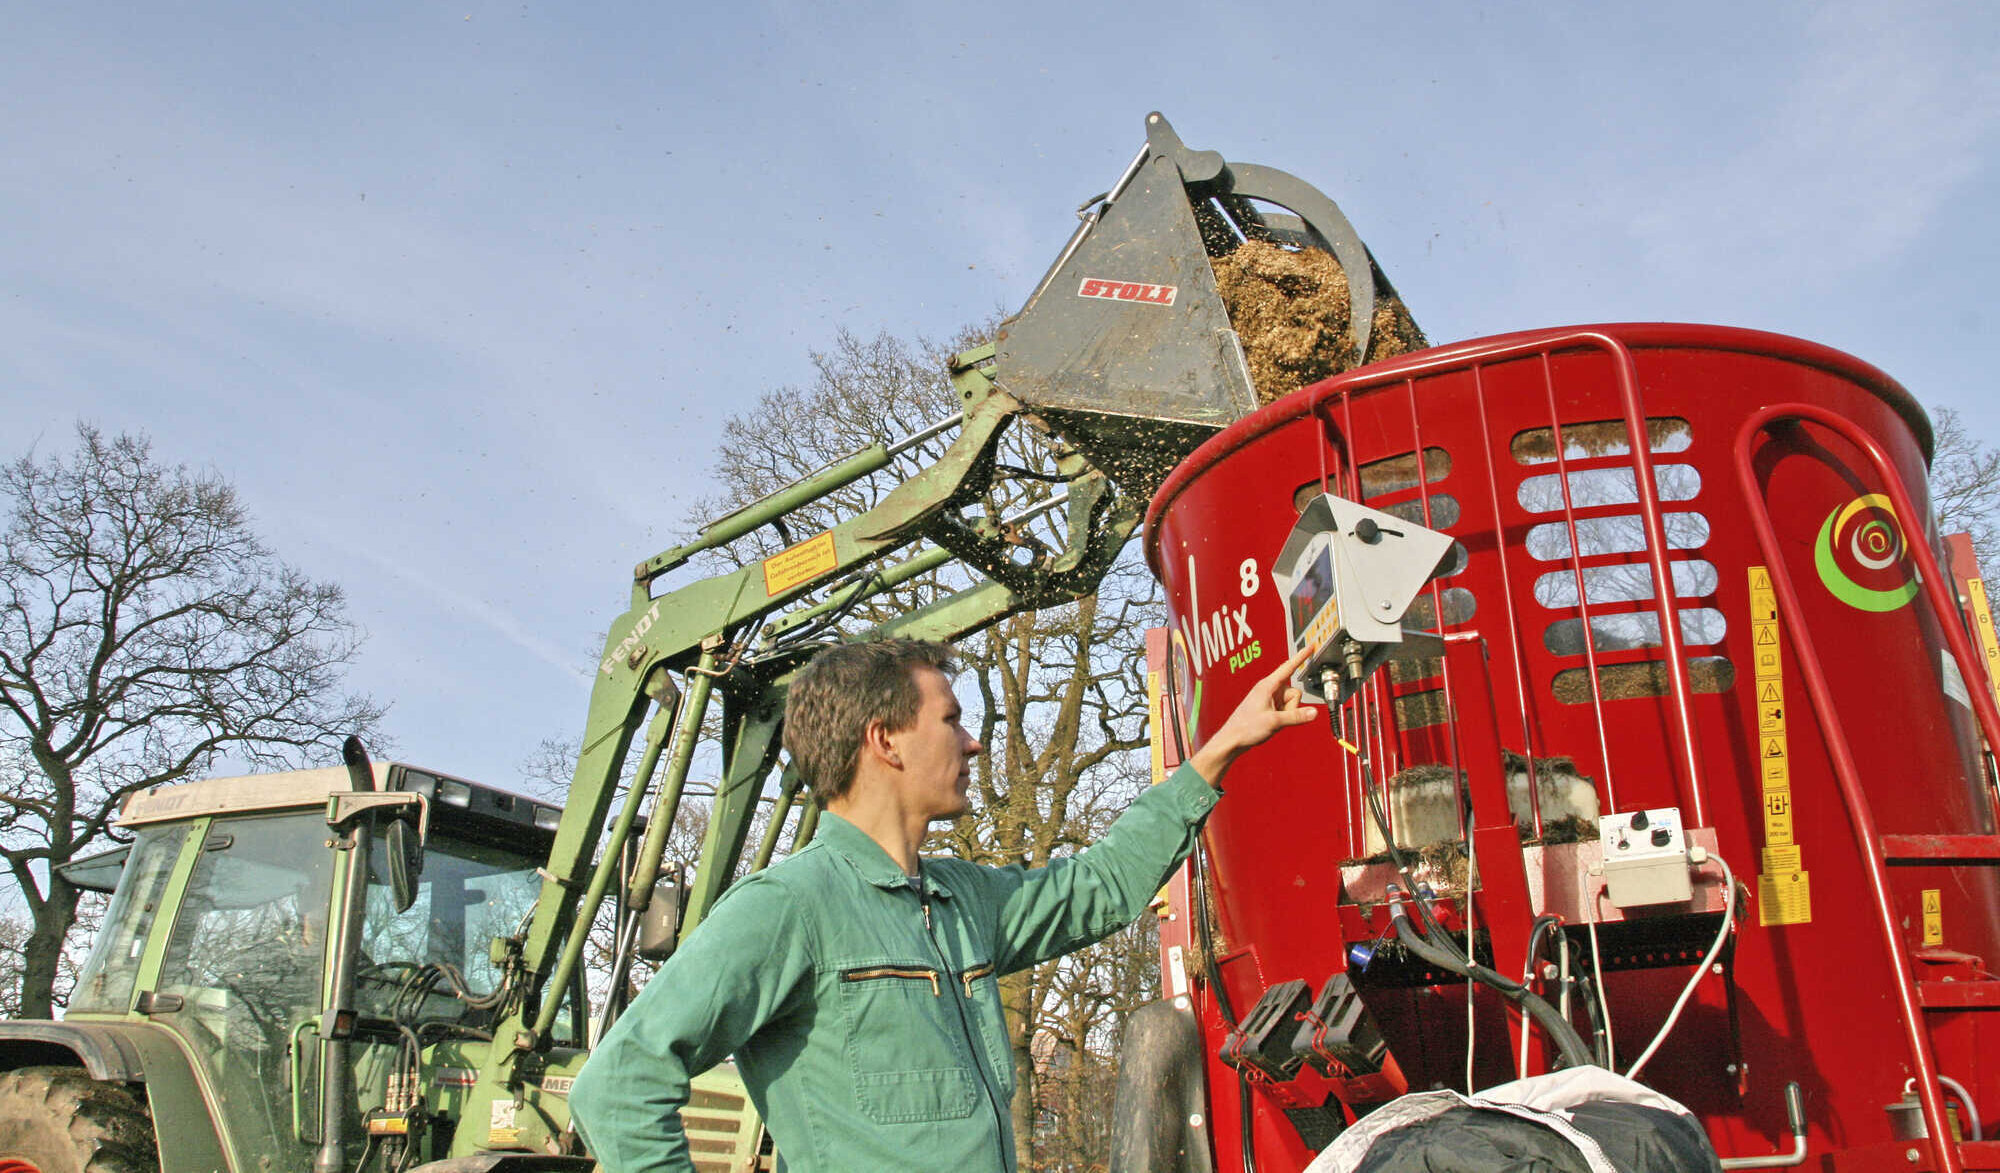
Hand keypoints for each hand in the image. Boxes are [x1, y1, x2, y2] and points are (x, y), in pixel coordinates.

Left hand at [1188, 646, 1319, 785]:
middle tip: (1276, 716)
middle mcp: (1270, 689)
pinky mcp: (1271, 706)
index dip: (1301, 657)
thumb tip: (1313, 712)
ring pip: (1292, 703)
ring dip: (1287, 713)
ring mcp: (1271, 698)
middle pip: (1295, 692)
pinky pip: (1287, 709)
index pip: (1289, 667)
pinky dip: (1284, 716)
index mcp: (1267, 685)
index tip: (1311, 646)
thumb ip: (1296, 717)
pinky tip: (1271, 722)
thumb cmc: (1246, 727)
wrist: (1233, 739)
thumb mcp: (1274, 722)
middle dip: (1291, 706)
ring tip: (1271, 720)